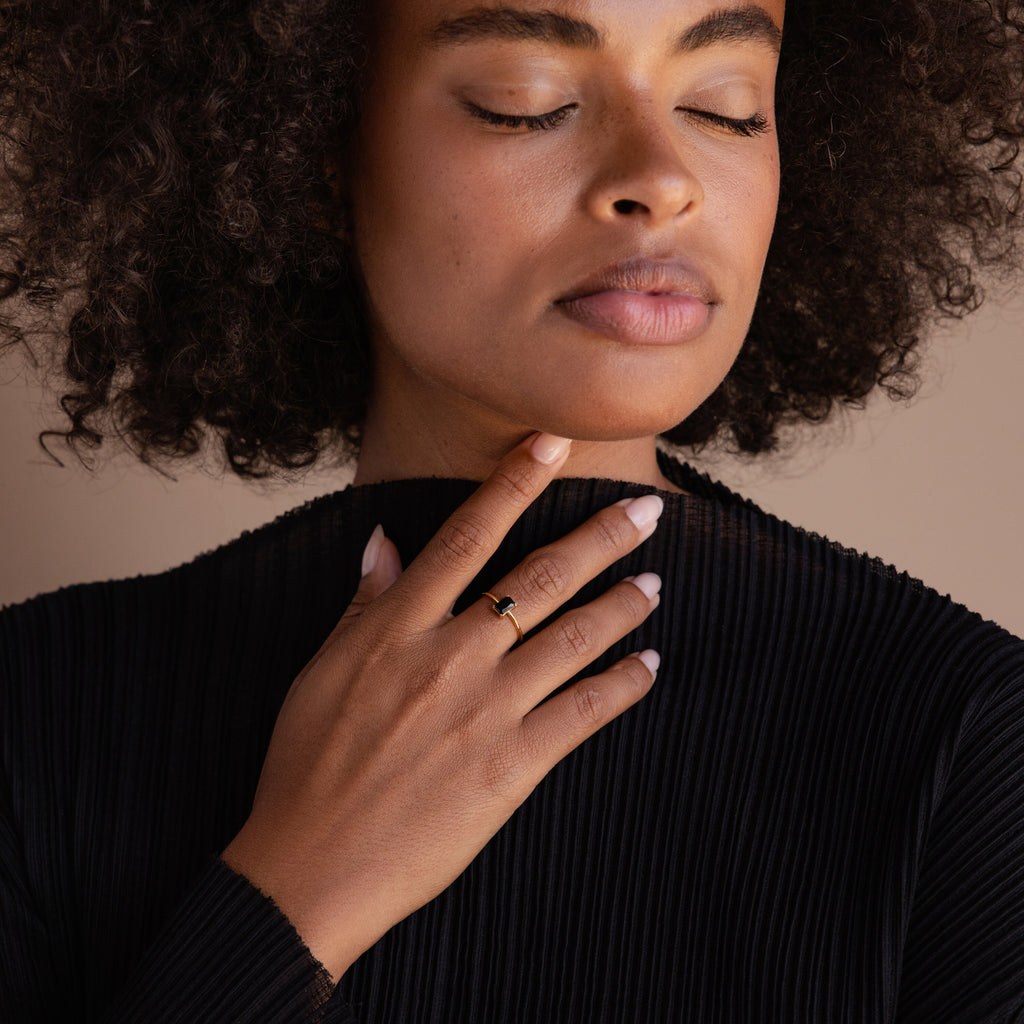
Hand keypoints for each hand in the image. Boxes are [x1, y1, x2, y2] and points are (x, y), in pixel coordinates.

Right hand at [221, 433, 662, 981]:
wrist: (311, 867)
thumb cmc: (306, 767)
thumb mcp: (321, 670)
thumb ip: (363, 602)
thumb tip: (384, 540)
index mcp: (398, 627)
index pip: (468, 535)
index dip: (515, 482)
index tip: (553, 442)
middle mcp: (450, 656)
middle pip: (540, 579)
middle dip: (600, 537)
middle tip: (647, 511)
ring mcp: (486, 711)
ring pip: (574, 638)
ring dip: (623, 606)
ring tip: (653, 584)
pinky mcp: (511, 767)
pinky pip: (583, 713)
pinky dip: (624, 685)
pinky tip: (649, 666)